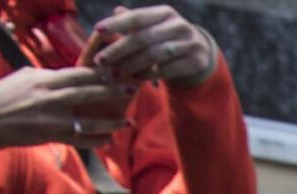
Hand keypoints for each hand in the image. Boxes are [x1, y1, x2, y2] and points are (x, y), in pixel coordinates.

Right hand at [0, 67, 127, 148]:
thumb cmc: (6, 95)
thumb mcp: (25, 79)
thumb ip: (48, 78)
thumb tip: (68, 75)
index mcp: (43, 81)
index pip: (76, 75)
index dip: (99, 74)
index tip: (117, 71)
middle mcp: (48, 99)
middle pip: (86, 94)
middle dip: (111, 91)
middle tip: (132, 88)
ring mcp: (50, 119)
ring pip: (87, 122)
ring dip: (110, 123)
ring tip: (127, 121)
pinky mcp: (49, 136)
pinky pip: (79, 140)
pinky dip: (95, 140)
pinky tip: (109, 139)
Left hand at [88, 7, 220, 88]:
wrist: (199, 51)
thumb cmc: (165, 36)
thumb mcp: (152, 25)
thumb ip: (133, 20)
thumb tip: (116, 11)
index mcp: (165, 12)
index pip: (137, 17)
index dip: (116, 23)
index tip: (97, 30)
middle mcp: (179, 25)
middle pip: (143, 38)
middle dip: (119, 49)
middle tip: (100, 60)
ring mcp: (190, 44)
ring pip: (154, 55)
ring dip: (131, 65)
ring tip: (115, 74)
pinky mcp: (196, 62)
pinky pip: (167, 70)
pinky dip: (148, 75)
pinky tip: (134, 79)